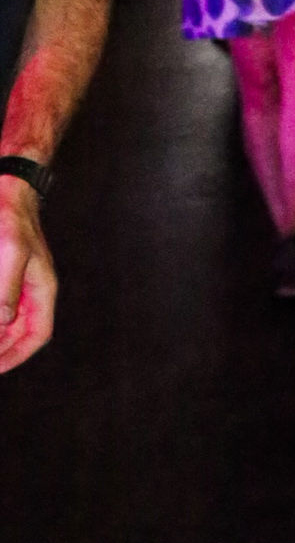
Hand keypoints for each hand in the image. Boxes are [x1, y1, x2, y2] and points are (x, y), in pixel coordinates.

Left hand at [0, 181, 54, 373]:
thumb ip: (6, 288)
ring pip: (8, 321)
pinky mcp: (6, 275)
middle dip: (2, 349)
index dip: (16, 356)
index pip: (36, 335)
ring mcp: (19, 284)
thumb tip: (4, 321)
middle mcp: (32, 291)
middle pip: (20, 333)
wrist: (7, 187)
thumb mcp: (9, 251)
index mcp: (41, 289)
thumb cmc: (9, 216)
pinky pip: (2, 306)